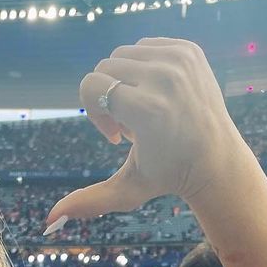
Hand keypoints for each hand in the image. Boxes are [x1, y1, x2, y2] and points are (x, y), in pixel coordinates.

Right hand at [46, 38, 248, 226]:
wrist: (217, 161)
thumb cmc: (167, 177)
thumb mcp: (125, 190)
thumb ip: (89, 201)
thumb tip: (49, 220)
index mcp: (148, 109)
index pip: (91, 84)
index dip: (94, 112)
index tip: (117, 137)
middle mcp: (165, 78)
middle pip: (105, 67)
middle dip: (109, 98)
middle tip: (132, 128)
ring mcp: (180, 59)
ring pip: (125, 54)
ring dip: (125, 82)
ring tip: (146, 112)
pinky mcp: (189, 49)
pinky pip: (147, 46)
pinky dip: (144, 68)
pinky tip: (158, 97)